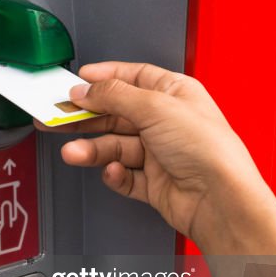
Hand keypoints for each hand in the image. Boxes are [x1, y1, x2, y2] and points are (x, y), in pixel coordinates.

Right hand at [40, 61, 275, 254]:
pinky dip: (115, 174)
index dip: (104, 77)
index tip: (77, 81)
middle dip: (85, 116)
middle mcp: (167, 122)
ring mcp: (160, 153)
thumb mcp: (155, 107)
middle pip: (116, 113)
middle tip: (56, 117)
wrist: (219, 200)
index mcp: (175, 94)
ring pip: (115, 146)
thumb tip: (86, 89)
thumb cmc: (207, 149)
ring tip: (73, 152)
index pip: (133, 77)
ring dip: (92, 149)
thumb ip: (114, 95)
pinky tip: (113, 171)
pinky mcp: (154, 183)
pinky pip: (124, 176)